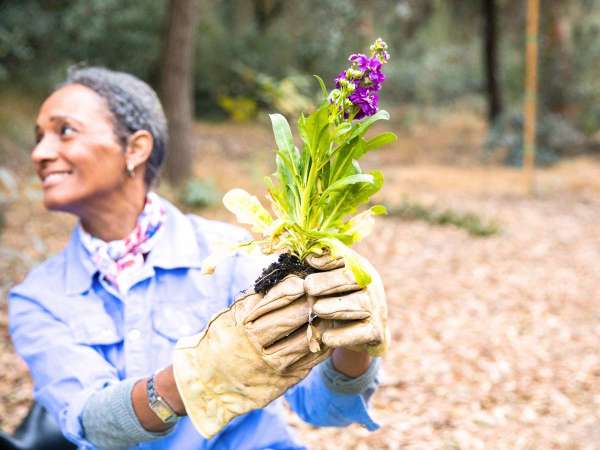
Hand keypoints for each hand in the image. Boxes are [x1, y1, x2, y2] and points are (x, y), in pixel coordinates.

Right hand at [172, 274, 329, 437]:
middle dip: (308, 304)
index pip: (271, 302)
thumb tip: (284, 278)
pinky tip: (327, 337)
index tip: (303, 280)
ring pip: (302, 341)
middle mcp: (253, 345)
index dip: (290, 290)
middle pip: (289, 320)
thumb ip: (254, 301)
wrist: (206, 383)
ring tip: (329, 312)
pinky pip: (307, 362)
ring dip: (319, 326)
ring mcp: (268, 366)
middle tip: (321, 292)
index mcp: (240, 325)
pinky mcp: (280, 382)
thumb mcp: (229, 317)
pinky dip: (319, 348)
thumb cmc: (221, 341)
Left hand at [304, 252, 388, 356]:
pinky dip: (342, 336)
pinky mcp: (376, 333)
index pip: (345, 257)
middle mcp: (371, 285)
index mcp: (359, 268)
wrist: (364, 334)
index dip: (328, 258)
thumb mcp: (331, 282)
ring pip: (357, 304)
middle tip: (308, 287)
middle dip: (328, 281)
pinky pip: (359, 333)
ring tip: (317, 309)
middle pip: (351, 278)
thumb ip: (320, 268)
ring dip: (335, 307)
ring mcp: (376, 309)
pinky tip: (325, 338)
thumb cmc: (339, 301)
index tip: (309, 261)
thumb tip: (306, 257)